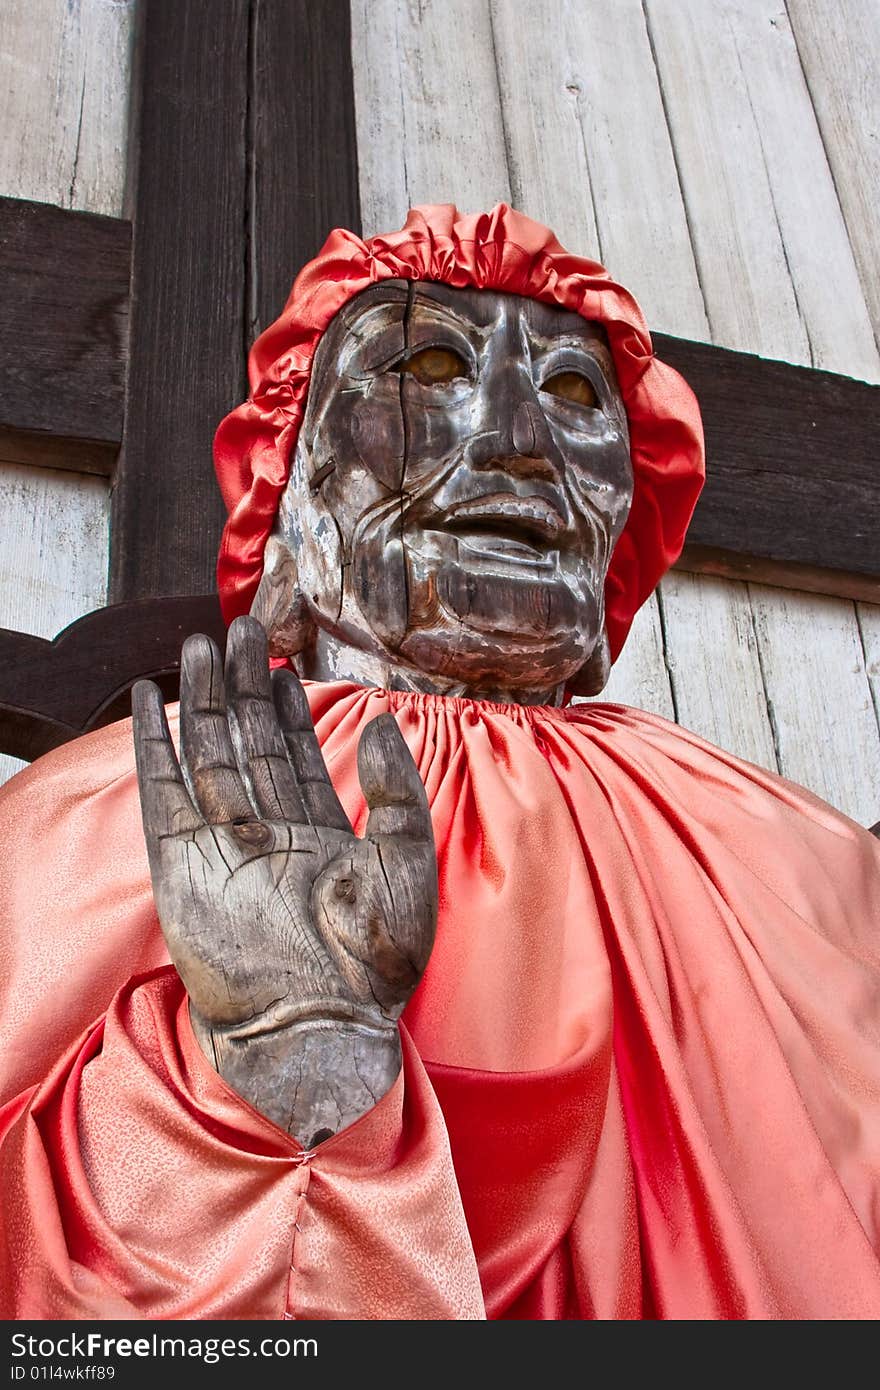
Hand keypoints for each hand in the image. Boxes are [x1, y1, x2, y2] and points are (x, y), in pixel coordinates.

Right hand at [132, 615, 437, 1142]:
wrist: (317, 1030)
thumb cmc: (374, 964)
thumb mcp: (408, 866)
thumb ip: (397, 794)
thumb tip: (382, 723)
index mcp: (322, 834)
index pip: (297, 753)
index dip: (288, 706)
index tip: (282, 660)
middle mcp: (269, 833)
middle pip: (249, 742)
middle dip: (243, 686)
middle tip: (238, 629)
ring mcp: (222, 848)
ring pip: (207, 755)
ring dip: (202, 702)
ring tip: (197, 648)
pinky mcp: (180, 868)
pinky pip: (162, 796)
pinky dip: (153, 750)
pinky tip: (149, 706)